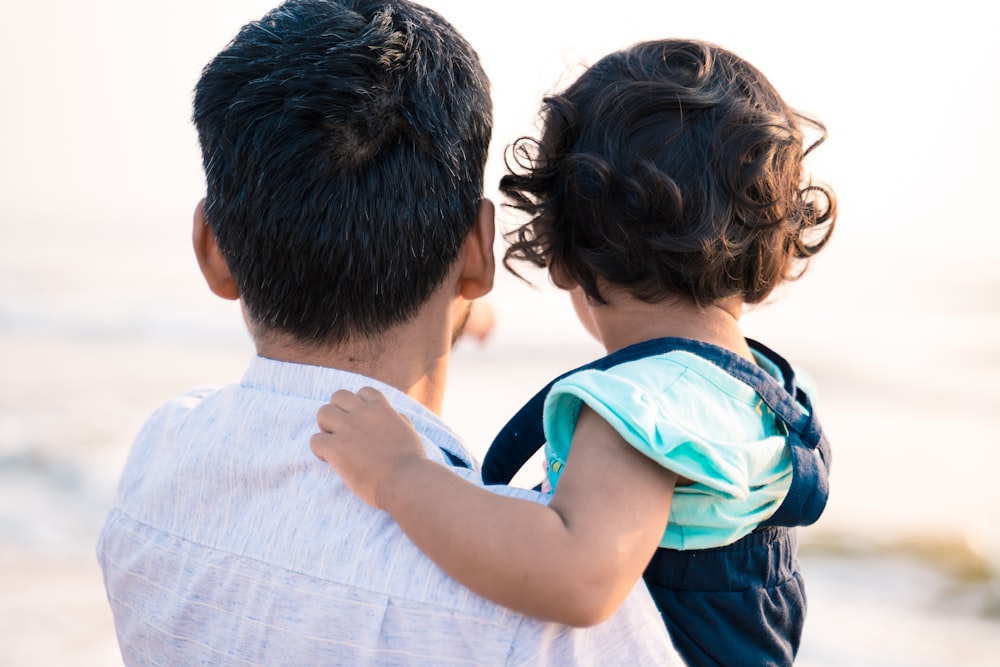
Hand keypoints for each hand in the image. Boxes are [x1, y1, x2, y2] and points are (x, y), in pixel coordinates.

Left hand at [310, 387, 427, 509]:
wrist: (405, 480)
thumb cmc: (411, 461)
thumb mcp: (409, 432)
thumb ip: (399, 420)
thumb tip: (397, 416)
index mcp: (381, 408)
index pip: (363, 392)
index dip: (359, 406)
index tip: (361, 422)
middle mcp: (363, 413)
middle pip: (338, 397)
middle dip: (338, 412)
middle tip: (343, 432)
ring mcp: (348, 429)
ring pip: (323, 413)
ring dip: (325, 427)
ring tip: (334, 444)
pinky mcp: (336, 448)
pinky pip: (315, 440)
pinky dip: (320, 450)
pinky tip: (330, 460)